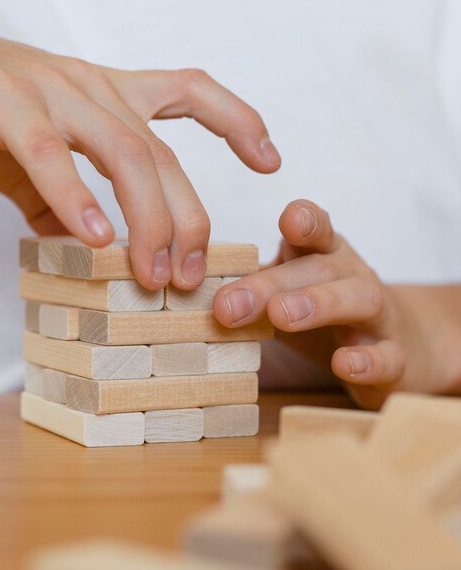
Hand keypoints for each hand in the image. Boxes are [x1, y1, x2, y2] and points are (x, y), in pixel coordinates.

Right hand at [0, 0, 279, 289]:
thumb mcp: (30, 157)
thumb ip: (63, 201)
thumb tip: (87, 250)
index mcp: (104, 92)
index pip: (191, 91)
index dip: (238, 119)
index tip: (271, 158)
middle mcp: (90, 86)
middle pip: (163, 153)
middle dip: (190, 218)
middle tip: (193, 276)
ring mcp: (49, 91)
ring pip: (123, 152)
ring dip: (148, 220)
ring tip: (155, 275)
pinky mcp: (1, 102)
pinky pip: (49, 154)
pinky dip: (76, 197)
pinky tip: (95, 239)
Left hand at [213, 199, 454, 408]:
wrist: (396, 348)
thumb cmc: (322, 312)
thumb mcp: (287, 291)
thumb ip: (249, 286)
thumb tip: (186, 287)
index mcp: (321, 256)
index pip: (316, 229)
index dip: (305, 220)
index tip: (287, 218)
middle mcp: (351, 276)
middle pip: (319, 268)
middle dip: (273, 283)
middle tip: (229, 304)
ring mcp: (378, 315)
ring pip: (358, 298)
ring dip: (318, 304)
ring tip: (281, 316)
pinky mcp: (395, 356)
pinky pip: (386, 356)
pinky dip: (367, 359)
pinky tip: (344, 363)